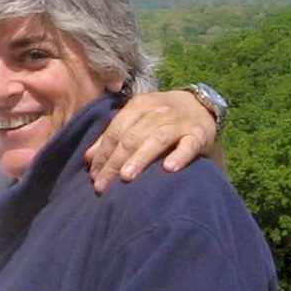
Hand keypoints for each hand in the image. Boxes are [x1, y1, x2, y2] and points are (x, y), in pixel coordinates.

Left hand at [85, 90, 217, 193]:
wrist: (201, 106)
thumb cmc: (160, 118)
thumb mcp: (136, 120)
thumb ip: (113, 137)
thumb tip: (88, 158)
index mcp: (138, 106)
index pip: (115, 131)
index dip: (103, 154)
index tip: (94, 176)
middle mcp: (158, 111)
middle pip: (131, 138)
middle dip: (114, 163)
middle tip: (103, 185)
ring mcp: (179, 122)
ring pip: (156, 140)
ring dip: (140, 159)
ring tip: (126, 177)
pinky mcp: (199, 133)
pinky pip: (189, 145)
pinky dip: (180, 156)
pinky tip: (169, 168)